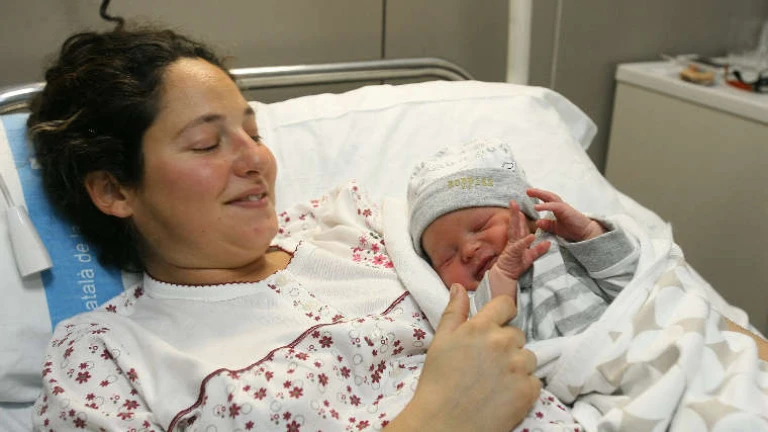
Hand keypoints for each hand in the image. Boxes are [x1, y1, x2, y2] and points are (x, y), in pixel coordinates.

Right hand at [387, 284, 540, 430]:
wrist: (443, 423)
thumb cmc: (437, 382)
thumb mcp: (440, 341)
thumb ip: (454, 312)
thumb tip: (459, 287)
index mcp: (481, 327)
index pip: (506, 304)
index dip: (502, 313)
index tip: (496, 326)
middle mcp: (503, 342)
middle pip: (517, 334)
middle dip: (506, 345)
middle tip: (487, 363)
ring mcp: (518, 367)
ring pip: (528, 357)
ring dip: (517, 365)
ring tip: (495, 381)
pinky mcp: (529, 390)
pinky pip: (534, 380)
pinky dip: (523, 387)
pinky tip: (504, 395)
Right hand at [492, 200, 550, 283]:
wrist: (505, 276)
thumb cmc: (515, 267)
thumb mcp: (530, 257)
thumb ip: (538, 250)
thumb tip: (548, 243)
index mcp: (517, 241)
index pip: (518, 227)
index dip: (519, 217)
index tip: (520, 207)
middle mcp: (514, 242)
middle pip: (514, 225)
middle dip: (514, 213)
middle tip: (513, 202)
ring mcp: (513, 247)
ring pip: (514, 231)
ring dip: (515, 221)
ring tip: (518, 210)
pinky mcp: (513, 254)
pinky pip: (520, 247)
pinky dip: (525, 241)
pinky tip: (530, 236)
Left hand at [528, 188, 604, 241]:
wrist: (586, 233)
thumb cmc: (573, 229)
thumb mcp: (556, 228)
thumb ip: (547, 224)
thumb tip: (537, 222)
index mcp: (557, 208)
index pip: (547, 200)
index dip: (538, 195)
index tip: (529, 193)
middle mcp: (560, 206)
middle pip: (548, 195)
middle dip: (538, 192)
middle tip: (527, 190)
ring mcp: (563, 207)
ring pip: (551, 197)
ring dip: (540, 194)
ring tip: (530, 192)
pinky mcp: (566, 210)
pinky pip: (554, 206)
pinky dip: (545, 206)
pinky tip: (536, 207)